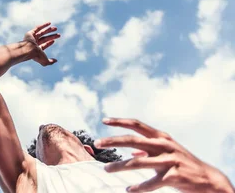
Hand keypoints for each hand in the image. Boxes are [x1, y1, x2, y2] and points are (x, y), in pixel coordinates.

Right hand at [23, 22, 60, 66]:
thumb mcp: (45, 61)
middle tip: (58, 34)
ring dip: (48, 30)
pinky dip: (43, 25)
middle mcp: (34, 43)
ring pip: (42, 33)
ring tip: (56, 28)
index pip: (44, 45)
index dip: (49, 42)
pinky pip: (37, 28)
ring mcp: (32, 38)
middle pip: (44, 38)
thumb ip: (50, 62)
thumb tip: (56, 60)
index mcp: (36, 50)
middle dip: (51, 36)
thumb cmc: (36, 56)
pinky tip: (49, 23)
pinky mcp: (30, 33)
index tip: (54, 40)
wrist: (28, 50)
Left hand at [96, 118, 234, 192]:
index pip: (137, 124)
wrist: (209, 180)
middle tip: (97, 143)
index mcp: (161, 137)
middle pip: (133, 140)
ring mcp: (169, 160)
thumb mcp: (168, 151)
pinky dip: (139, 187)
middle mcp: (164, 145)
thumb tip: (133, 152)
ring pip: (138, 162)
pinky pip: (152, 182)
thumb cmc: (184, 164)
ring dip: (120, 166)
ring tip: (106, 169)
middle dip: (113, 141)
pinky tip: (129, 190)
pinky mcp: (174, 176)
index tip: (104, 120)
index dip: (120, 121)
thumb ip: (150, 149)